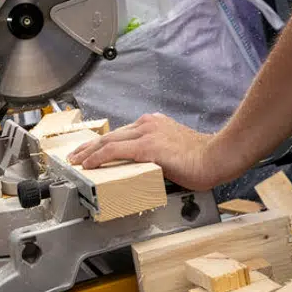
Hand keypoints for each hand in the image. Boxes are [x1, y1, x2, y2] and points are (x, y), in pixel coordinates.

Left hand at [66, 113, 244, 191]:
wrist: (216, 156)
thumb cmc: (201, 158)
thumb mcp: (174, 150)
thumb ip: (157, 152)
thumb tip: (145, 167)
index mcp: (155, 124)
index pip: (122, 133)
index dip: (103, 143)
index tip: (91, 151)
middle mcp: (148, 124)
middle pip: (111, 135)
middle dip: (90, 147)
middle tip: (75, 156)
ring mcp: (147, 133)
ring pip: (109, 141)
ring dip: (89, 152)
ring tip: (77, 162)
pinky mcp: (148, 146)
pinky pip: (115, 150)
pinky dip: (99, 157)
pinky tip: (89, 164)